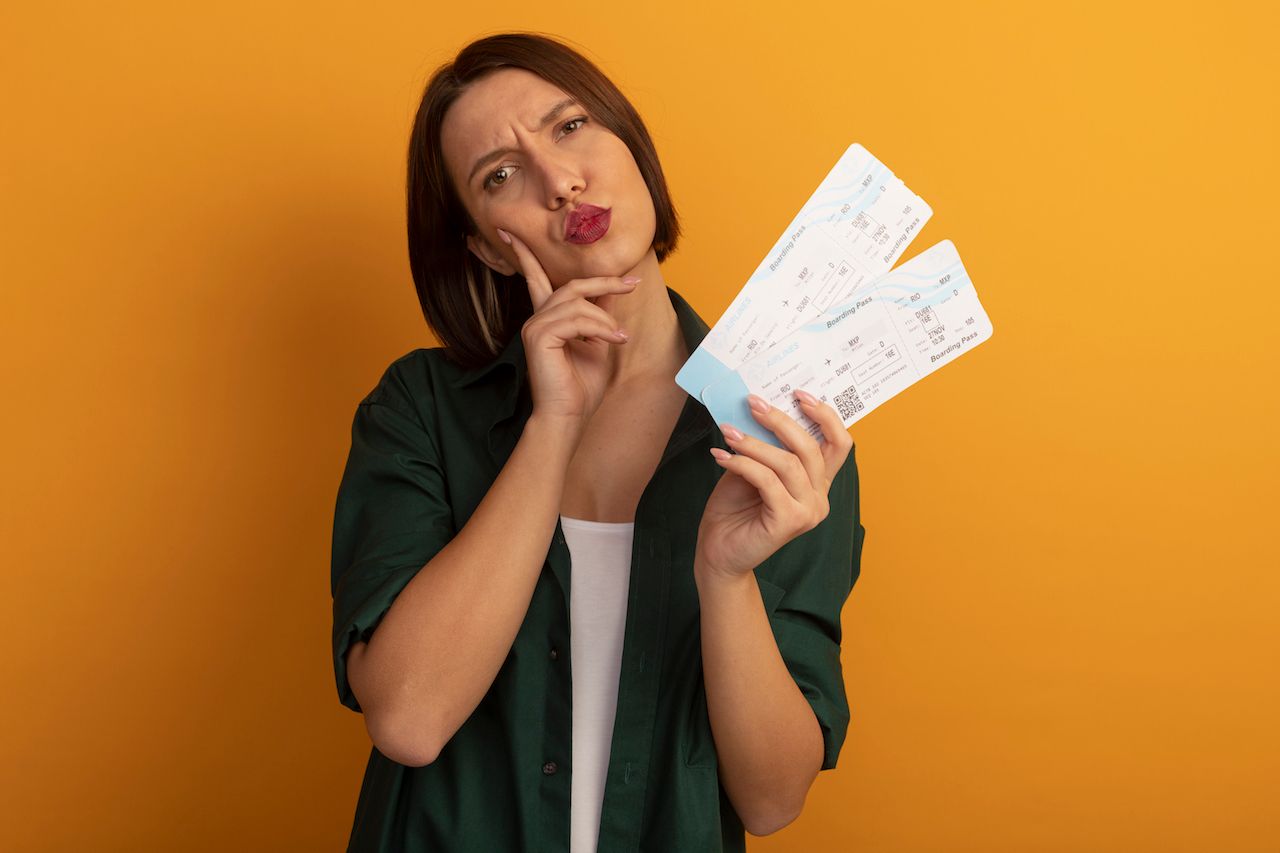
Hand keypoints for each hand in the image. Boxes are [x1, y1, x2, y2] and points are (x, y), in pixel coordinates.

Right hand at [499, 228, 637, 428]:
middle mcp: (537, 318)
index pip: (535, 277)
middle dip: (604, 282)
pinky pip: (576, 318)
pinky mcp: (538, 336)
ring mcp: (535, 326)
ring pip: (577, 302)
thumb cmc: (582, 387)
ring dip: (605, 319)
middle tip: (632, 284)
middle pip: (572, 285)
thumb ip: (600, 316)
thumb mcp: (598, 343)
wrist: (568, 417)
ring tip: (619, 339)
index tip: (510, 231)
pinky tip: (612, 341)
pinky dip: (599, 328)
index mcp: (547, 319)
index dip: (525, 253)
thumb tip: (614, 288)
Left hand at [695, 390, 854, 581]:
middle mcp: (820, 497)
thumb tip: (759, 408)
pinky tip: (720, 455)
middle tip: (752, 403)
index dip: (824, 416)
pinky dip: (742, 463)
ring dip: (754, 442)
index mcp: (817, 482)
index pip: (838, 443)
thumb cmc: (734, 509)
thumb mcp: (752, 468)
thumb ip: (765, 445)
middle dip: (780, 420)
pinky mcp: (789, 521)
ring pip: (788, 462)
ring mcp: (808, 511)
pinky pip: (767, 480)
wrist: (718, 552)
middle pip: (811, 447)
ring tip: (728, 432)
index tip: (798, 394)